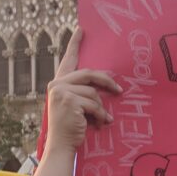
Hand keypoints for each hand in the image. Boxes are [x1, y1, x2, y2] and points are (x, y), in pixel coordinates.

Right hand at [45, 28, 121, 153]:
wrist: (61, 145)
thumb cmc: (71, 128)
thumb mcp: (75, 106)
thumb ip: (83, 92)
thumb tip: (106, 84)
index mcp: (58, 83)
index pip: (68, 60)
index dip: (75, 44)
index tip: (81, 29)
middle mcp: (57, 84)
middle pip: (89, 74)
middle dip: (106, 82)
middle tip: (119, 90)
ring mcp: (61, 92)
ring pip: (93, 93)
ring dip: (101, 108)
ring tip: (101, 119)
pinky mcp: (69, 101)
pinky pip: (94, 104)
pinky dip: (100, 115)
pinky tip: (100, 123)